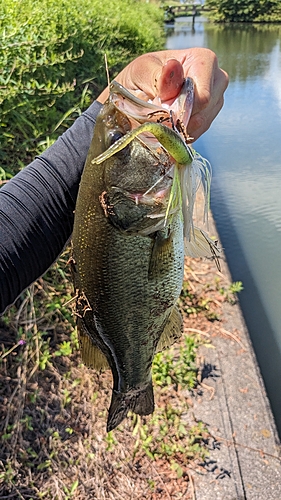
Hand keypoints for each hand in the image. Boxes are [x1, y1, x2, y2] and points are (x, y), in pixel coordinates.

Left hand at [97, 48, 227, 140]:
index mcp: (204, 61)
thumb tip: (172, 69)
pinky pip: (196, 133)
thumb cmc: (142, 75)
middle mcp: (217, 80)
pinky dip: (179, 133)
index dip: (180, 108)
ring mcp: (216, 101)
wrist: (140, 88)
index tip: (159, 105)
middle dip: (178, 118)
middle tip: (157, 113)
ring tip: (161, 115)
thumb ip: (158, 75)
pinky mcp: (209, 118)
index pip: (203, 96)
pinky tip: (168, 123)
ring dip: (177, 126)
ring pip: (200, 124)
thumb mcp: (142, 71)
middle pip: (203, 112)